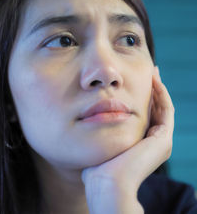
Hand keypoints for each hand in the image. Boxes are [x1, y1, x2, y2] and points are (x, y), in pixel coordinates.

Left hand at [81, 67, 174, 213]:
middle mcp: (155, 142)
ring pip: (163, 108)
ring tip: (153, 71)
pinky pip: (166, 109)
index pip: (146, 116)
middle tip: (150, 71)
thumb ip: (101, 135)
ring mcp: (161, 141)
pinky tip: (154, 80)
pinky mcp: (163, 139)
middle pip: (156, 109)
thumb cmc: (98, 168)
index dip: (144, 98)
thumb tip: (88, 123)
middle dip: (153, 90)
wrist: (106, 183)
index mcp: (142, 144)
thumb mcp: (100, 146)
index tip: (137, 81)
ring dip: (159, 89)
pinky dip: (162, 94)